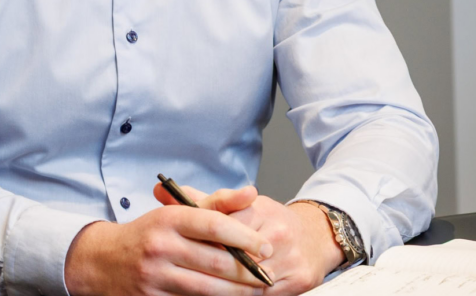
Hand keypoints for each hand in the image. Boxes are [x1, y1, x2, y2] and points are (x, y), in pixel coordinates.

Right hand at [64, 202, 272, 295]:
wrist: (104, 261)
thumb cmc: (149, 234)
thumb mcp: (176, 211)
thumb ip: (217, 203)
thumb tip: (251, 192)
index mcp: (169, 218)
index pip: (214, 225)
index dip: (245, 237)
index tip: (266, 246)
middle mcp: (161, 246)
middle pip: (216, 261)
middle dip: (248, 271)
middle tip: (269, 274)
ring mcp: (155, 276)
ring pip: (208, 288)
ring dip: (237, 292)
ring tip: (256, 289)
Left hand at [155, 184, 344, 295]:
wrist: (314, 237)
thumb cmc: (269, 220)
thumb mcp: (239, 204)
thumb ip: (201, 200)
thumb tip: (161, 190)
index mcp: (261, 210)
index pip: (223, 227)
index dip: (200, 240)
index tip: (179, 249)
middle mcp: (278, 234)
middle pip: (236, 258)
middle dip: (208, 268)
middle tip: (180, 275)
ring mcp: (291, 260)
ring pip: (249, 282)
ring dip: (223, 288)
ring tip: (195, 286)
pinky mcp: (299, 283)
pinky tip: (222, 294)